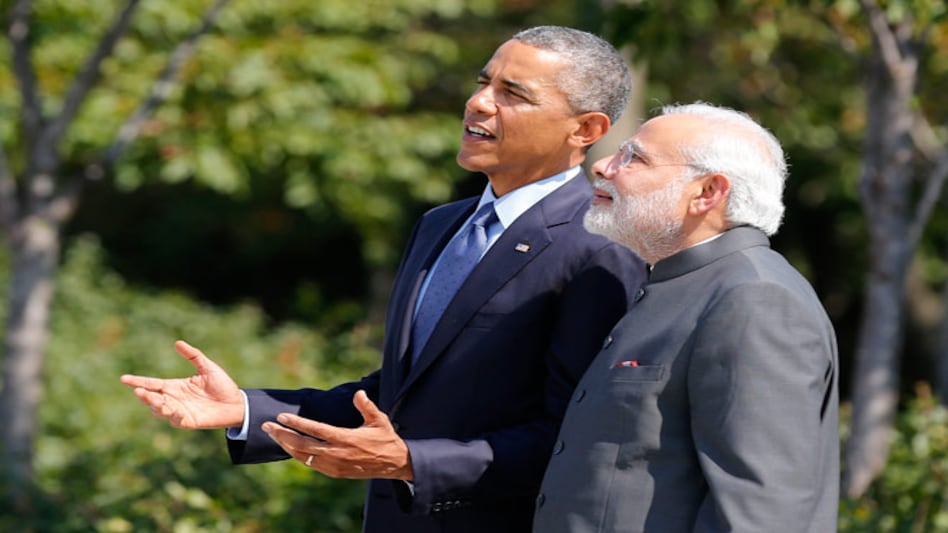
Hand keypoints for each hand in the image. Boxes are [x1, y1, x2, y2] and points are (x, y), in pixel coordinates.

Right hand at [119, 340, 244, 428]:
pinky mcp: (188, 421)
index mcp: (175, 386)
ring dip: (154, 404)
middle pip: (152, 398)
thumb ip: (193, 356)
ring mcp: (179, 411)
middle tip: (139, 391)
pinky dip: (172, 414)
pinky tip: (171, 409)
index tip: (123, 379)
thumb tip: (177, 343)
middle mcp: (174, 399)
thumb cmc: (222, 385)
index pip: (152, 383)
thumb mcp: (207, 367)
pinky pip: (175, 419)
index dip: (138, 381)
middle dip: (144, 395)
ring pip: (159, 409)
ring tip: (152, 397)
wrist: (236, 403)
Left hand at [262, 390, 412, 480]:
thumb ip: (367, 406)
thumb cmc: (386, 438)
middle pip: (302, 445)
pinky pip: (311, 464)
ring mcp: (334, 465)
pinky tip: (289, 447)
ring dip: (286, 445)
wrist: (394, 463)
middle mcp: (337, 453)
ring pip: (303, 456)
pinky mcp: (334, 472)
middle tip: (266, 425)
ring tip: (273, 435)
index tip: (282, 416)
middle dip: (282, 435)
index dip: (297, 423)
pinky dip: (298, 455)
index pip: (316, 430)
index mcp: (346, 439)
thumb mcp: (379, 420)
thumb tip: (358, 393)